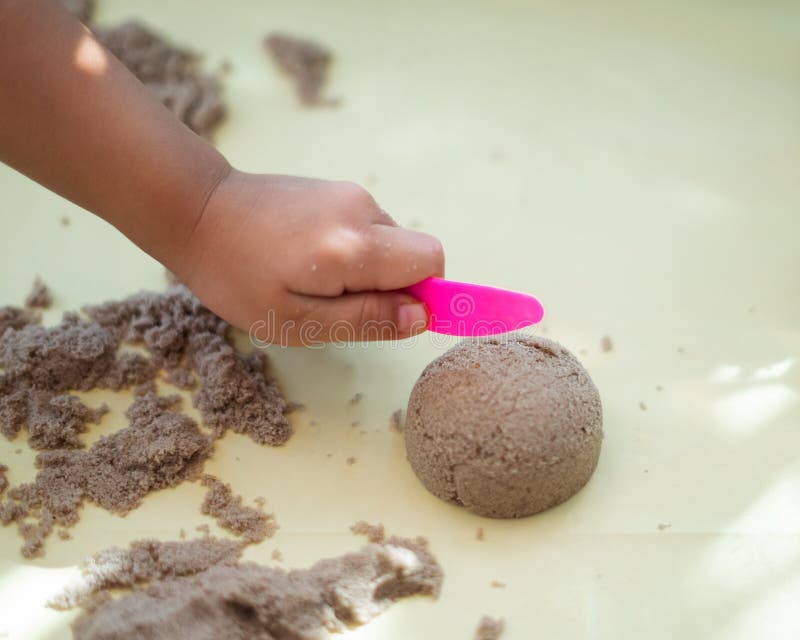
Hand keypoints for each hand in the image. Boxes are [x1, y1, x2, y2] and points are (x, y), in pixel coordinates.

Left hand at [175, 169, 444, 344]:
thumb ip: (366, 320)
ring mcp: (349, 192)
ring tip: (313, 276)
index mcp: (354, 246)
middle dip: (390, 284)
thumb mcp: (297, 321)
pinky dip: (353, 249)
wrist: (197, 211)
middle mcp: (361, 209)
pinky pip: (367, 227)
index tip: (387, 313)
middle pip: (413, 251)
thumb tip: (422, 316)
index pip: (431, 262)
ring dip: (367, 267)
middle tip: (335, 301)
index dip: (423, 293)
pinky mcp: (336, 187)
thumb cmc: (237, 277)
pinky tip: (308, 254)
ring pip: (389, 240)